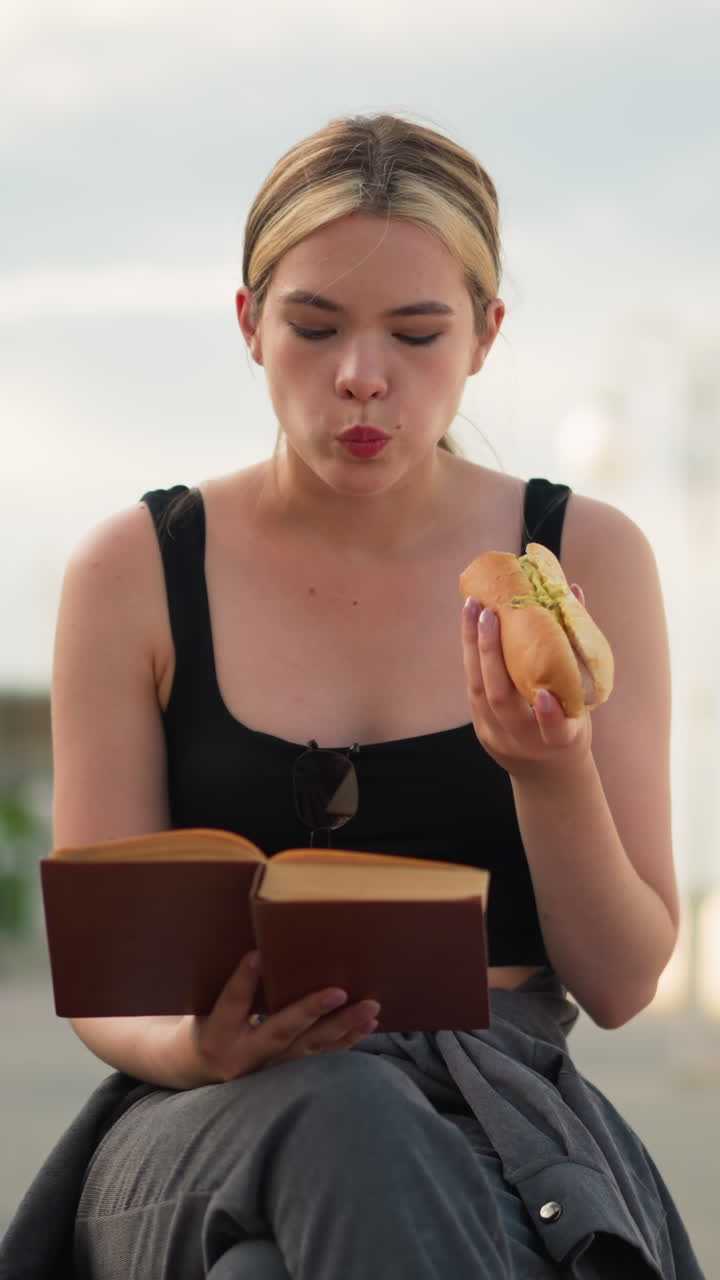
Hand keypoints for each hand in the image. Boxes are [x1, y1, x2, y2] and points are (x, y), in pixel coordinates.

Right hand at [179, 951, 380, 1084]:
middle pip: (281, 1031)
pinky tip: (367, 1024)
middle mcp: (244, 1057)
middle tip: (338, 991)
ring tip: (369, 1007)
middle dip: (310, 1011)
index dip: (244, 980)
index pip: (233, 1002)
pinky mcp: (288, 1077)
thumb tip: (263, 947)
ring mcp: (268, 1071)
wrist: (202, 1073)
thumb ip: (234, 985)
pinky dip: (347, 1041)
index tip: (257, 955)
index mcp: (217, 1035)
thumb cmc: (209, 1025)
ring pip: (310, 1048)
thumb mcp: (208, 1006)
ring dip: (342, 1026)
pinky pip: (323, 1058)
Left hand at [461, 590, 591, 779]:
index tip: (545, 695)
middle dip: (492, 655)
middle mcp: (525, 742)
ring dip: (473, 645)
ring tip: (472, 605)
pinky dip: (472, 653)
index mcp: (562, 742)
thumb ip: (578, 651)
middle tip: (489, 613)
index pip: (556, 733)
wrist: (546, 772)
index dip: (550, 716)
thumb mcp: (583, 700)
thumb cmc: (572, 724)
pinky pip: (473, 687)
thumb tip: (574, 593)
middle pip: (502, 702)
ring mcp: (498, 736)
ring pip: (479, 691)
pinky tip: (470, 624)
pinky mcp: (481, 728)